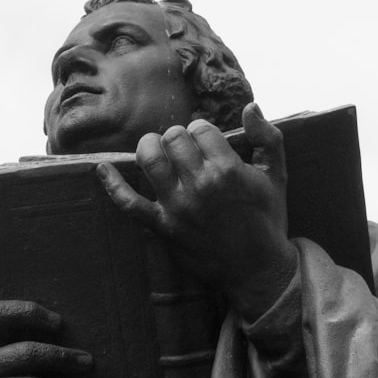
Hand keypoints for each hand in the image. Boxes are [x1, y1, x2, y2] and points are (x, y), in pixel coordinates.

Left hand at [96, 102, 296, 321]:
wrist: (257, 271)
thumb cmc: (267, 221)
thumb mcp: (276, 177)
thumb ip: (267, 138)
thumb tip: (250, 106)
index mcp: (227, 169)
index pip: (199, 127)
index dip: (202, 131)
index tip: (207, 145)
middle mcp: (199, 185)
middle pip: (173, 138)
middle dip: (178, 138)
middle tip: (186, 152)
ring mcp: (177, 206)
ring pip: (149, 158)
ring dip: (150, 148)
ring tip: (157, 152)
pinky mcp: (163, 227)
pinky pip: (129, 204)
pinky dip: (112, 185)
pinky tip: (102, 169)